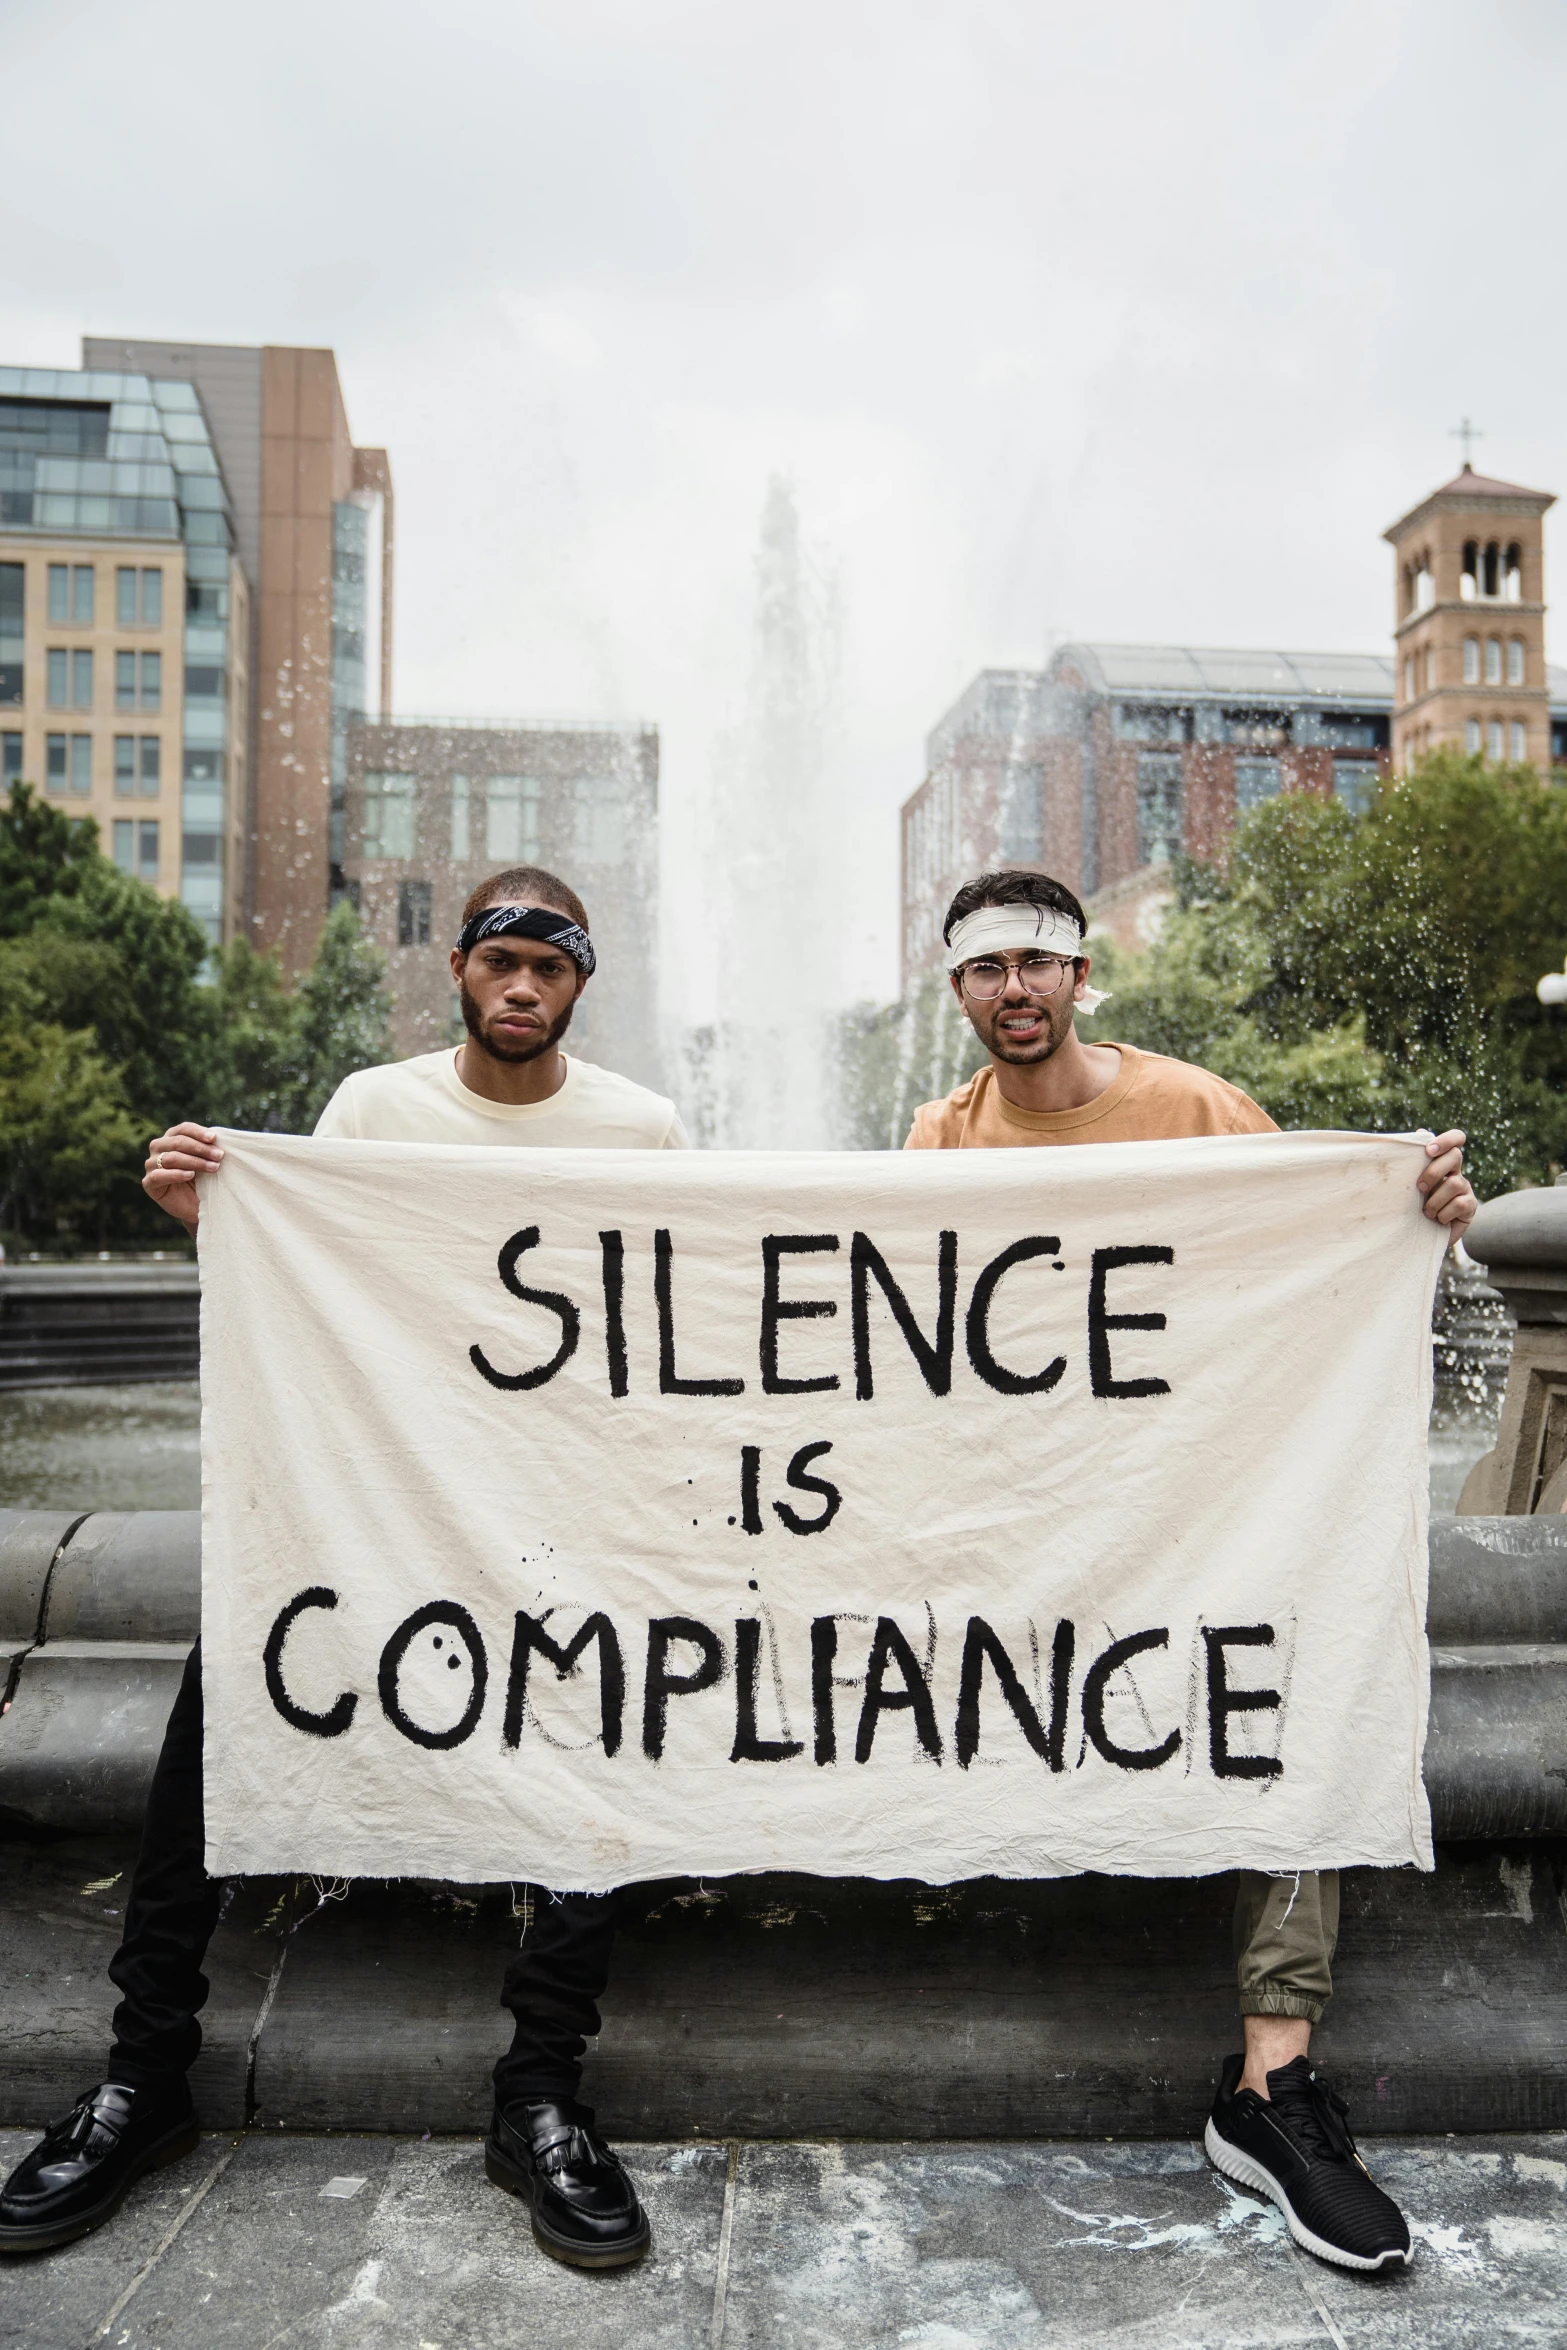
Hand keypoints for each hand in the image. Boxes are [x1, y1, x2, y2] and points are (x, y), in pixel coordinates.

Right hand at [142, 1123, 222, 1234]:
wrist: (197, 1206)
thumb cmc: (203, 1179)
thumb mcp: (207, 1160)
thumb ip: (208, 1147)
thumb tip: (217, 1137)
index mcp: (172, 1138)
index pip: (183, 1129)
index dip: (198, 1132)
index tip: (214, 1138)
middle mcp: (158, 1148)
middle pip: (177, 1142)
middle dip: (201, 1148)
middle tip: (219, 1156)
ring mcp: (151, 1165)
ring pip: (170, 1158)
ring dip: (194, 1161)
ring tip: (212, 1167)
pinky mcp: (148, 1183)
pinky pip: (158, 1175)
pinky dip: (176, 1174)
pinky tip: (190, 1175)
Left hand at [1417, 1128, 1476, 1246]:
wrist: (1422, 1234)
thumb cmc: (1412, 1205)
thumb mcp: (1409, 1184)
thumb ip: (1414, 1162)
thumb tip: (1419, 1131)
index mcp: (1441, 1161)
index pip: (1456, 1139)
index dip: (1447, 1139)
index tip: (1429, 1150)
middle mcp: (1456, 1171)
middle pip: (1455, 1156)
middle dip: (1434, 1171)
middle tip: (1420, 1187)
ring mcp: (1465, 1188)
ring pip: (1454, 1183)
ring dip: (1435, 1200)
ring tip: (1426, 1212)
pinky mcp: (1470, 1206)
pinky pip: (1459, 1204)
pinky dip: (1444, 1213)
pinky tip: (1438, 1219)